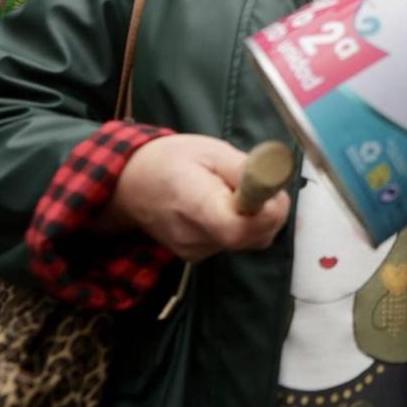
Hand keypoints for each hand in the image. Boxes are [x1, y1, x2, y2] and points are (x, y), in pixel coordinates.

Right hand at [99, 134, 290, 260]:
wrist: (130, 185)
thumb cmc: (170, 161)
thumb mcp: (211, 150)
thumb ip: (244, 170)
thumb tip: (275, 180)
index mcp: (192, 205)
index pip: (237, 228)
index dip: (266, 210)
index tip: (268, 187)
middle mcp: (194, 237)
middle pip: (254, 236)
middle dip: (271, 208)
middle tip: (257, 181)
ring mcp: (196, 251)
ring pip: (253, 239)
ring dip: (259, 215)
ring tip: (235, 190)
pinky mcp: (199, 256)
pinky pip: (240, 242)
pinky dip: (246, 223)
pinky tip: (228, 205)